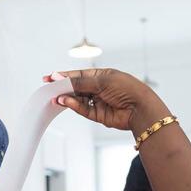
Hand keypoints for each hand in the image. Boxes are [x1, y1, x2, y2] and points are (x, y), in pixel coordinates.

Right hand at [49, 69, 168, 135]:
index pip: (79, 75)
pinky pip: (82, 109)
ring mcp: (98, 101)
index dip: (64, 76)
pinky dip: (73, 105)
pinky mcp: (98, 115)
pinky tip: (66, 101)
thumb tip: (62, 79)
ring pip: (77, 99)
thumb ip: (80, 82)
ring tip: (56, 96)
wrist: (141, 109)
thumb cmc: (127, 89)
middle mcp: (99, 88)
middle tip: (49, 88)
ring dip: (67, 97)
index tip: (50, 77)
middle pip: (76, 87)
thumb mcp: (101, 81)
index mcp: (102, 76)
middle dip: (62, 87)